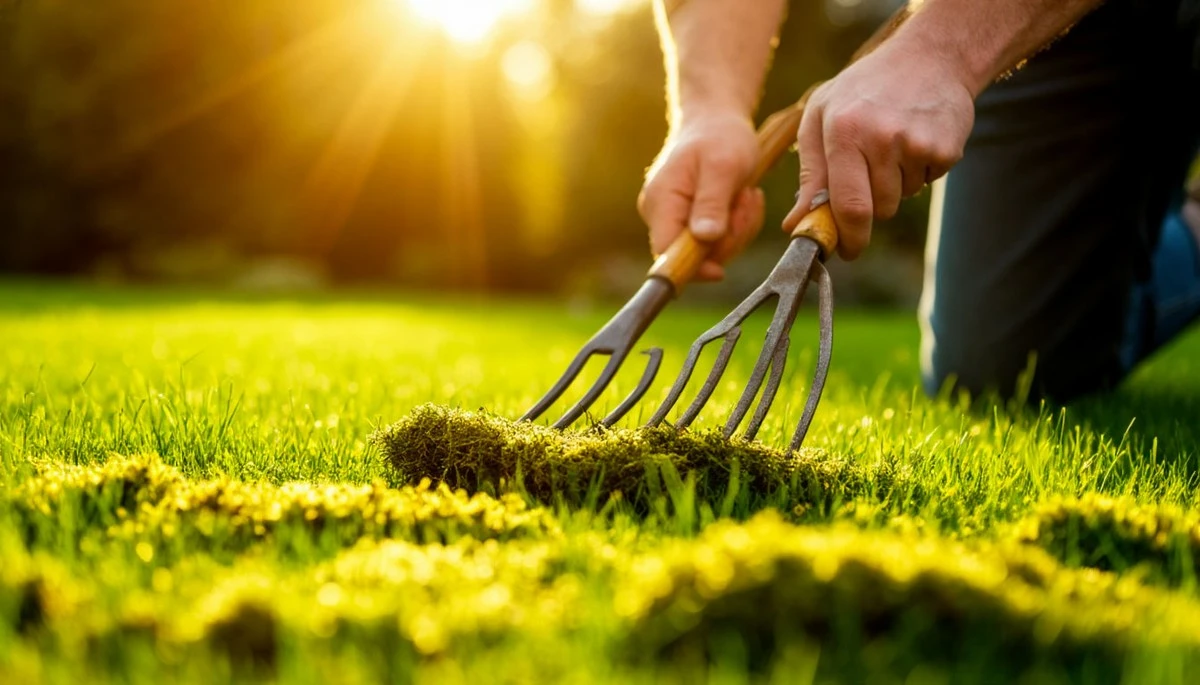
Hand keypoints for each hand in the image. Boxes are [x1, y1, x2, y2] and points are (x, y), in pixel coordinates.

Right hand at [638, 111, 764, 281]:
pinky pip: (715, 239)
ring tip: (744, 195)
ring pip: (709, 250)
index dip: (692, 268)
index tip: (720, 270)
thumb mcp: (724, 167)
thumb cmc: (720, 136)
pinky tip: (740, 199)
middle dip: (727, 238)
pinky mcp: (688, 218)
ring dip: (736, 228)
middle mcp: (660, 214)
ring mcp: (673, 217)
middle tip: (746, 202)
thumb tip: (704, 239)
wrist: (716, 119)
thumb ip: (712, 203)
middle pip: (691, 256)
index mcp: (661, 202)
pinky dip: (734, 225)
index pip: (665, 254)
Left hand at [784, 39, 975, 259]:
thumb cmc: (863, 90)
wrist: (930, 57)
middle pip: (877, 210)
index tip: (846, 250)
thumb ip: (810, 174)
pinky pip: (926, 183)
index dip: (848, 237)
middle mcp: (880, 138)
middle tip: (868, 176)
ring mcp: (916, 143)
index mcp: (843, 131)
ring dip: (894, 186)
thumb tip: (796, 224)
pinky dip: (919, 171)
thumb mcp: (821, 117)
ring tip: (891, 145)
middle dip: (870, 208)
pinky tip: (914, 139)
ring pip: (901, 199)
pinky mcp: (946, 148)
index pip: (848, 205)